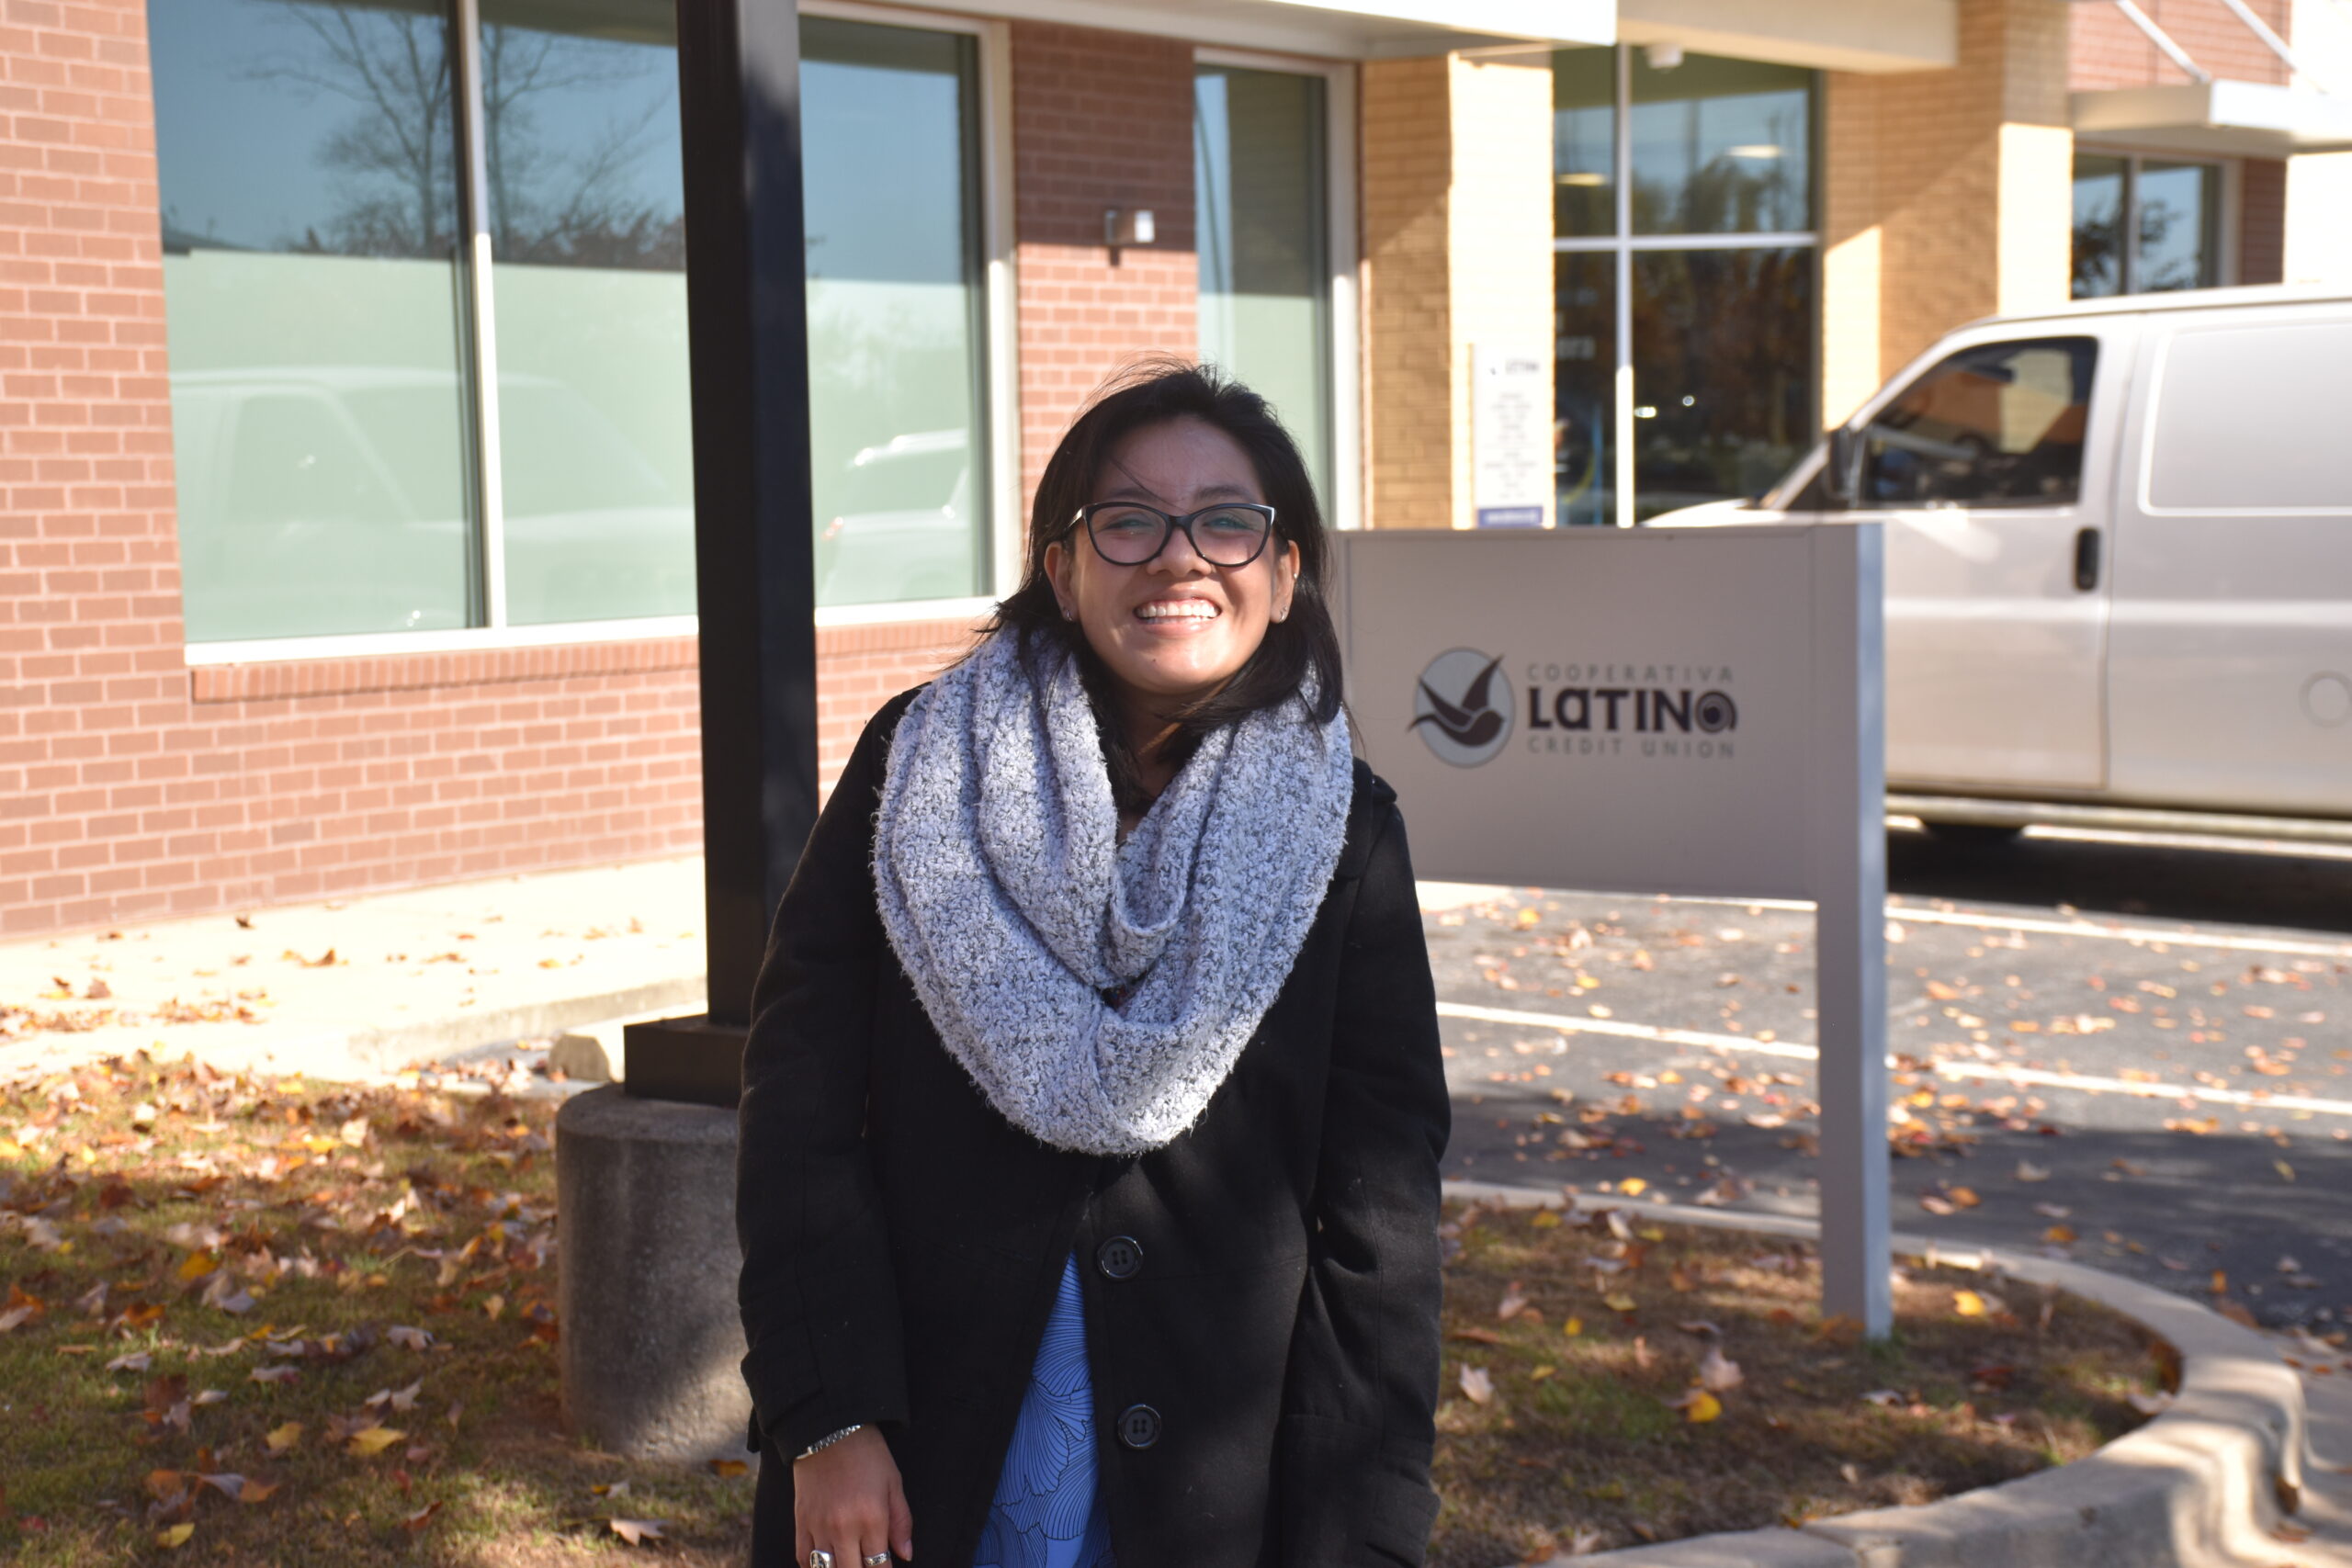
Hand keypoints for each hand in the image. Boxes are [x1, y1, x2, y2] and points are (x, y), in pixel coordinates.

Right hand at [795, 1426, 913, 1565]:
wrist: (830, 1429)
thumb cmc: (867, 1454)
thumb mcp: (893, 1483)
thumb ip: (901, 1522)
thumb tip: (906, 1554)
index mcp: (872, 1519)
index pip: (878, 1566)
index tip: (885, 1567)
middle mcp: (843, 1529)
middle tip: (867, 1565)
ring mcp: (819, 1527)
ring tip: (848, 1562)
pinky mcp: (801, 1521)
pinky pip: (803, 1557)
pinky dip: (813, 1565)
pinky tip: (825, 1563)